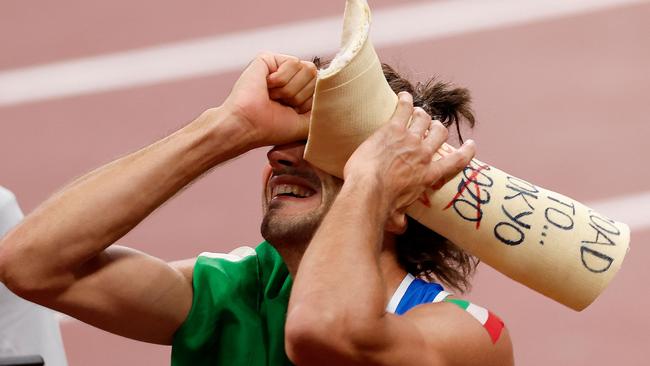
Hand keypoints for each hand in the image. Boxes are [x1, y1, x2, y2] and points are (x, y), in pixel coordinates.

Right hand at [222, 53, 316, 147]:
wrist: (249, 125)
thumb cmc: (273, 128)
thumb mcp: (306, 124)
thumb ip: (323, 109)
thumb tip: (338, 93)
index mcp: (299, 92)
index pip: (322, 85)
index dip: (310, 102)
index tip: (292, 112)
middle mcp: (290, 78)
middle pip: (315, 75)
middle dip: (299, 95)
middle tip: (280, 104)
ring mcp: (279, 68)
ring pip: (307, 68)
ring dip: (289, 89)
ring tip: (272, 96)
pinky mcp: (269, 59)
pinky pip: (293, 62)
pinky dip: (281, 79)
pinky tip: (267, 86)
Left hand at [343, 92, 475, 232]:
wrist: (369, 190)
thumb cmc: (382, 207)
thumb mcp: (396, 218)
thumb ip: (401, 220)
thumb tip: (401, 227)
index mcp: (429, 175)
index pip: (455, 161)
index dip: (465, 151)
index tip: (470, 145)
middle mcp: (423, 154)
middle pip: (439, 133)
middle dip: (438, 129)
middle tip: (433, 128)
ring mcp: (409, 139)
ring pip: (423, 118)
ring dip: (422, 114)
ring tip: (418, 112)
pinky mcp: (393, 129)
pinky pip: (403, 109)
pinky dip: (405, 101)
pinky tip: (404, 96)